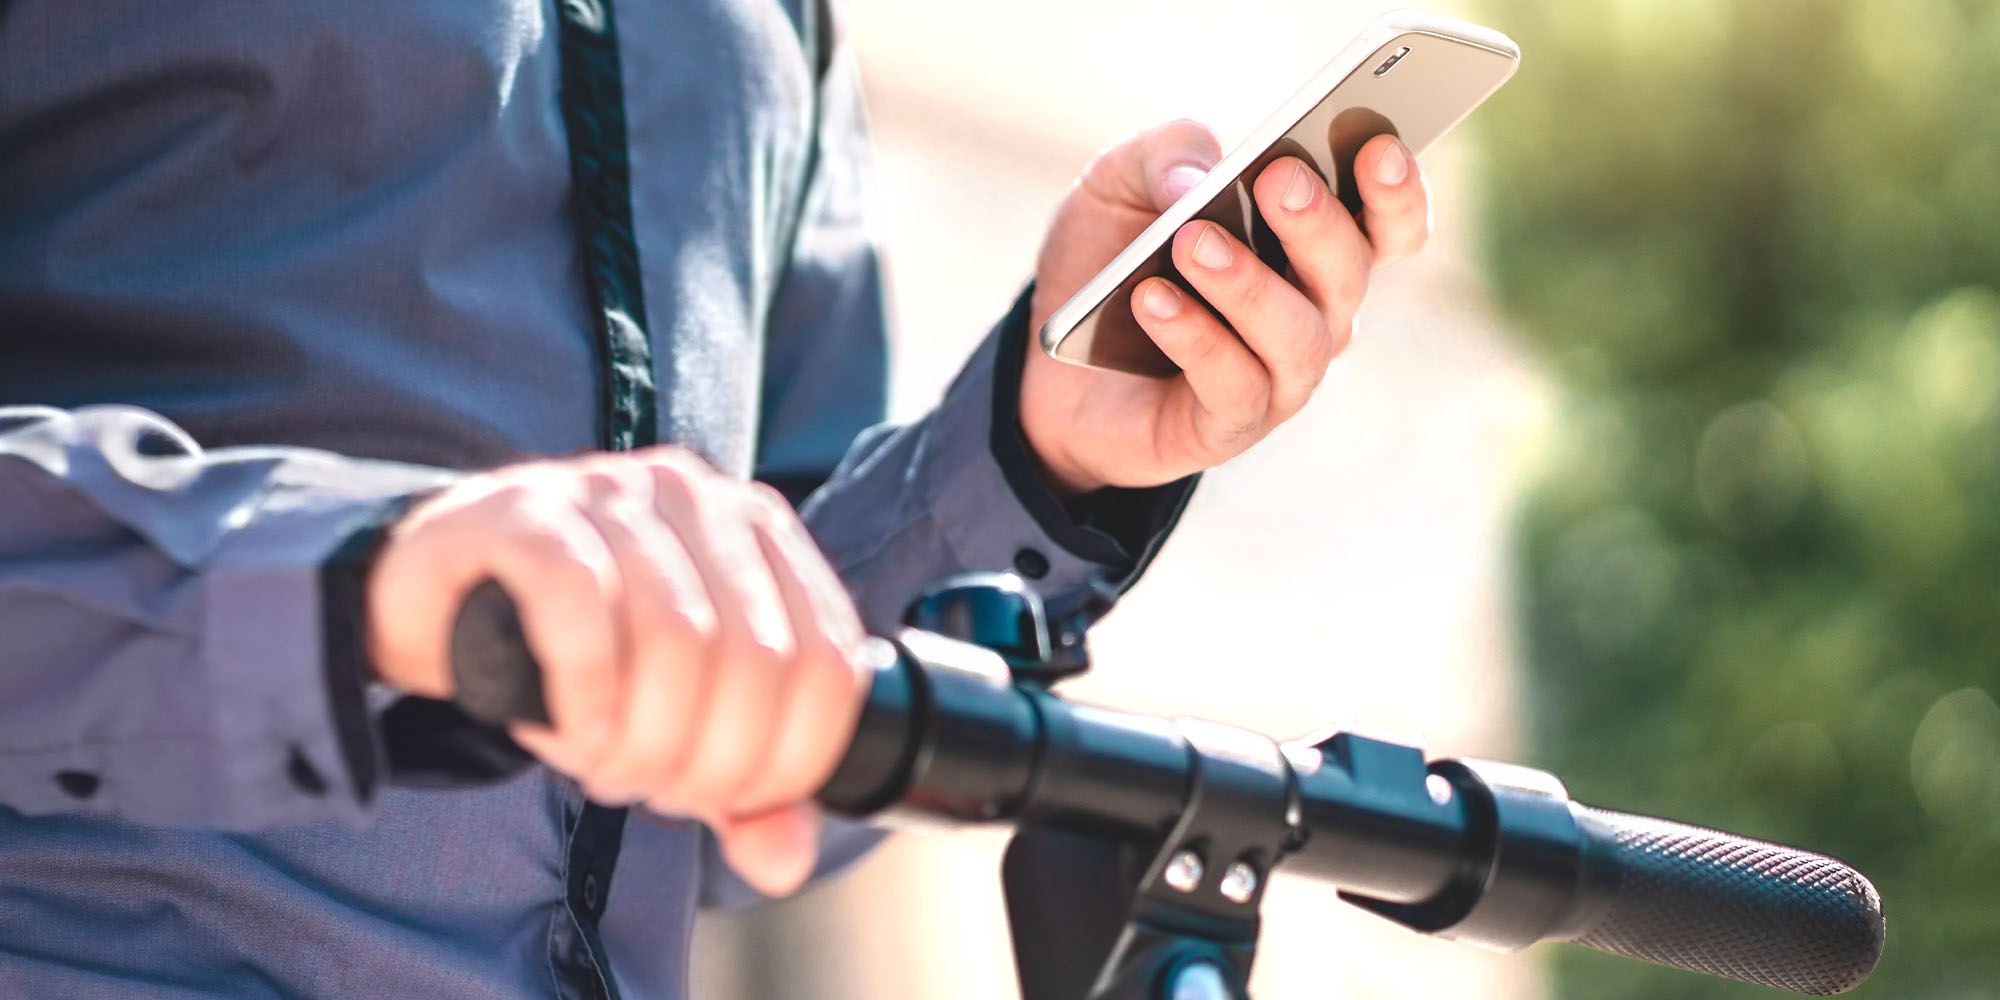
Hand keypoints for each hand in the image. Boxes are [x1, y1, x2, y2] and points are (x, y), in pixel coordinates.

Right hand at [366, 447, 867, 896]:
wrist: (434, 604)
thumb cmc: (574, 659)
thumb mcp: (673, 724)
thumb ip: (741, 790)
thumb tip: (784, 861)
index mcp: (760, 535)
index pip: (828, 662)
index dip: (789, 759)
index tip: (728, 801)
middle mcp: (699, 500)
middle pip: (755, 660)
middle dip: (707, 761)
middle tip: (651, 791)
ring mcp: (614, 493)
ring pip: (677, 637)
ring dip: (644, 738)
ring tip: (607, 767)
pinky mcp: (530, 513)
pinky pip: (582, 601)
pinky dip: (586, 690)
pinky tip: (574, 735)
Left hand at [1020, 119, 1431, 494]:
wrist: (1050, 359)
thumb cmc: (1113, 259)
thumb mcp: (1122, 180)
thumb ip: (1167, 153)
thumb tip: (1196, 178)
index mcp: (1313, 248)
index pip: (1388, 224)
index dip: (1396, 191)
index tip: (1379, 146)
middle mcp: (1315, 315)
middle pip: (1350, 272)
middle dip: (1319, 224)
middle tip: (1278, 180)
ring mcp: (1278, 378)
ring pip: (1299, 336)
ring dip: (1249, 285)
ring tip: (1192, 242)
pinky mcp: (1227, 426)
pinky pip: (1231, 385)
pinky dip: (1195, 337)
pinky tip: (1152, 299)